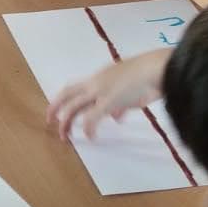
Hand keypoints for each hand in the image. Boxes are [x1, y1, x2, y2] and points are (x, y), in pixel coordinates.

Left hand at [47, 50, 169, 140]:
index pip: (78, 87)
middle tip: (49, 121)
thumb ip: (121, 104)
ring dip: (66, 122)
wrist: (158, 68)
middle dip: (55, 107)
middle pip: (67, 94)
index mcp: (101, 77)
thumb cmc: (150, 76)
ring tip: (64, 136)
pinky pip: (92, 117)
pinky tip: (90, 137)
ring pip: (73, 106)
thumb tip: (117, 116)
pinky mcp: (108, 100)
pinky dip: (88, 129)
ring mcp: (100, 90)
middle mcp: (96, 82)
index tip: (63, 110)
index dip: (68, 99)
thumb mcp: (131, 90)